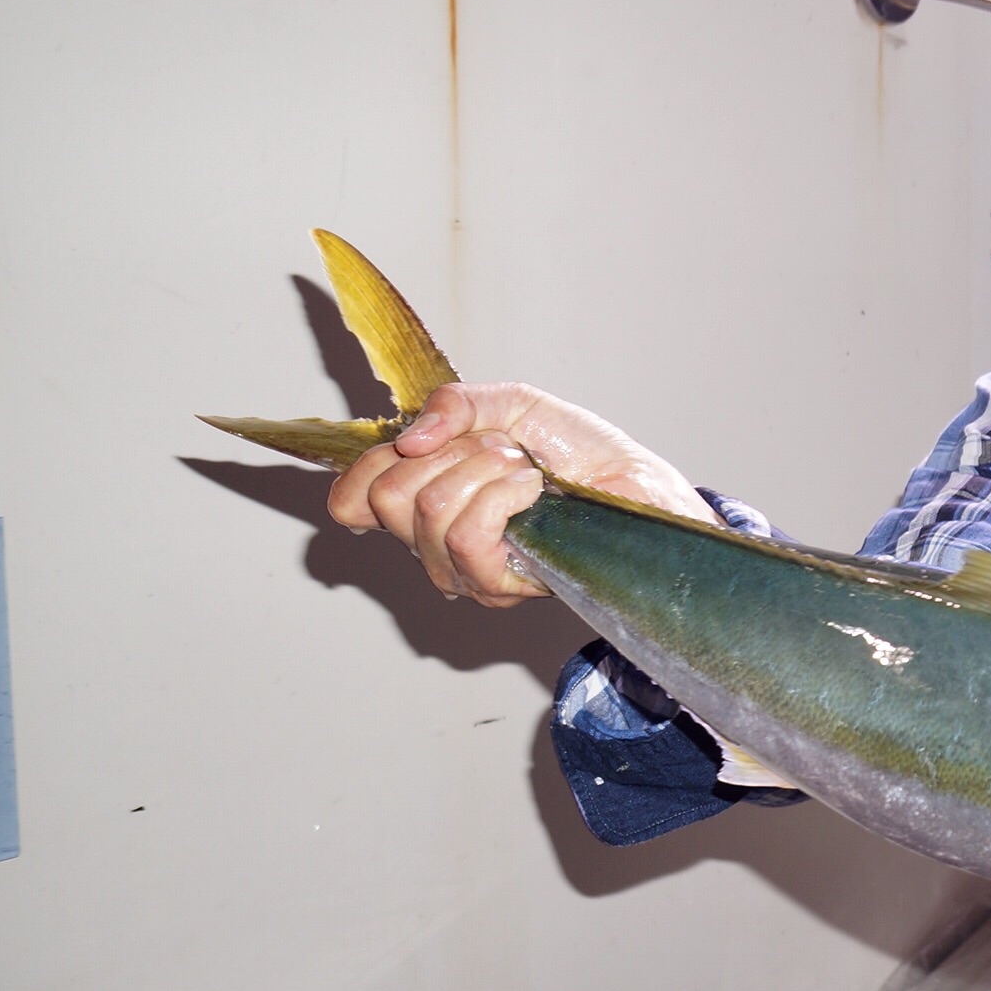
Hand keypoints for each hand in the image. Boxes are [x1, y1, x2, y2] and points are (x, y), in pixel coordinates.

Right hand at [327, 382, 714, 606]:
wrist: (638, 486)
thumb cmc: (580, 453)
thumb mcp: (512, 405)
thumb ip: (454, 404)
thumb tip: (408, 440)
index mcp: (425, 497)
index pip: (352, 499)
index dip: (372, 466)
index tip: (424, 443)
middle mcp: (432, 542)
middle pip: (387, 497)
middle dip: (452, 453)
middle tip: (503, 451)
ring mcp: (462, 569)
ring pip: (430, 511)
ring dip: (488, 471)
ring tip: (529, 473)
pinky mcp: (496, 586)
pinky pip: (467, 534)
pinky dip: (504, 496)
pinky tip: (535, 492)